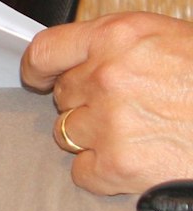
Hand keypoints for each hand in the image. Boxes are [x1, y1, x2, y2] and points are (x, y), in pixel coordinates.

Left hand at [23, 12, 192, 193]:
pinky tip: (139, 162)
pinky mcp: (118, 164)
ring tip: (141, 134)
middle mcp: (108, 74)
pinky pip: (83, 172)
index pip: (47, 49)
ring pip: (69, 133)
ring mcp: (110, 120)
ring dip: (95, 137)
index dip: (40, 67)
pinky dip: (104, 173)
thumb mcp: (171, 42)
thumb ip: (121, 47)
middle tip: (128, 109)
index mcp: (119, 36)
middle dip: (87, 103)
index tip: (38, 77)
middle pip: (63, 94)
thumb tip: (83, 59)